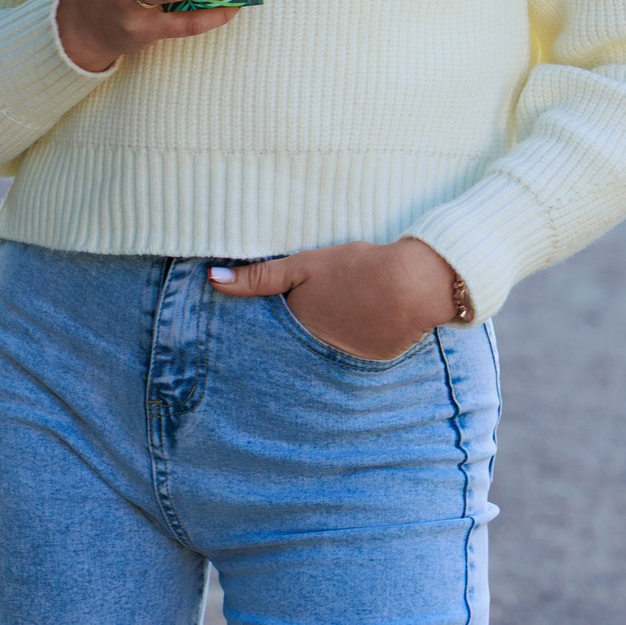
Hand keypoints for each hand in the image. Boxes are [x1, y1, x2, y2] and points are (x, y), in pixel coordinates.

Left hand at [208, 239, 458, 360]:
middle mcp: (316, 351)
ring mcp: (346, 359)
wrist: (414, 285)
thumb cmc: (357, 268)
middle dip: (293, 336)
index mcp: (296, 326)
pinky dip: (354, 340)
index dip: (267, 323)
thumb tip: (212, 280)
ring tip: (335, 317)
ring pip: (325, 350)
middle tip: (307, 313)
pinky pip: (354, 353)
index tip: (262, 319)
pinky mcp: (374, 360)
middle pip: (297, 344)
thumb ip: (259, 276)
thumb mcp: (303, 265)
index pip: (270, 332)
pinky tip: (361, 322)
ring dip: (325, 338)